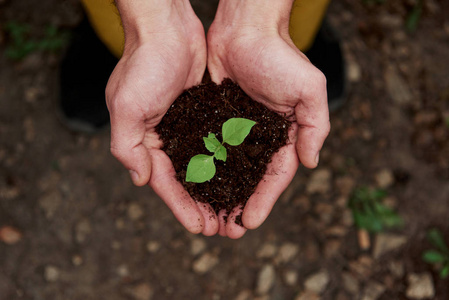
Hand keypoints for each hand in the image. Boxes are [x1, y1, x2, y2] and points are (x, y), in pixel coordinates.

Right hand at [106, 0, 218, 234]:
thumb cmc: (144, 63)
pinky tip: (239, 179)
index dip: (181, 207)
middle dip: (201, 206)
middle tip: (221, 228)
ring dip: (216, 191)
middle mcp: (164, 139)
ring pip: (203, 168)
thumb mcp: (126, 106)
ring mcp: (185, 127)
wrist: (167, 27)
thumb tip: (139, 180)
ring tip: (232, 212)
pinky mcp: (203, 114)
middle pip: (185, 182)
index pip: (163, 183)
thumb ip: (127, 146)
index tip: (200, 228)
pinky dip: (225, 165)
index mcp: (144, 141)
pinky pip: (215, 146)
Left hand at [207, 0, 329, 237]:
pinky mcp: (216, 121)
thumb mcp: (309, 87)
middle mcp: (260, 138)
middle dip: (240, 207)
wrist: (245, 29)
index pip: (275, 176)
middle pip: (251, 181)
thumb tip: (311, 162)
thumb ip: (314, 125)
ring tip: (209, 220)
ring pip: (228, 172)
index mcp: (284, 134)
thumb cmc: (279, 54)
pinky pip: (210, 151)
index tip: (250, 222)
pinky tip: (195, 190)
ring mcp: (237, 131)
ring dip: (220, 198)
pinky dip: (204, 172)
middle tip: (227, 232)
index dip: (264, 200)